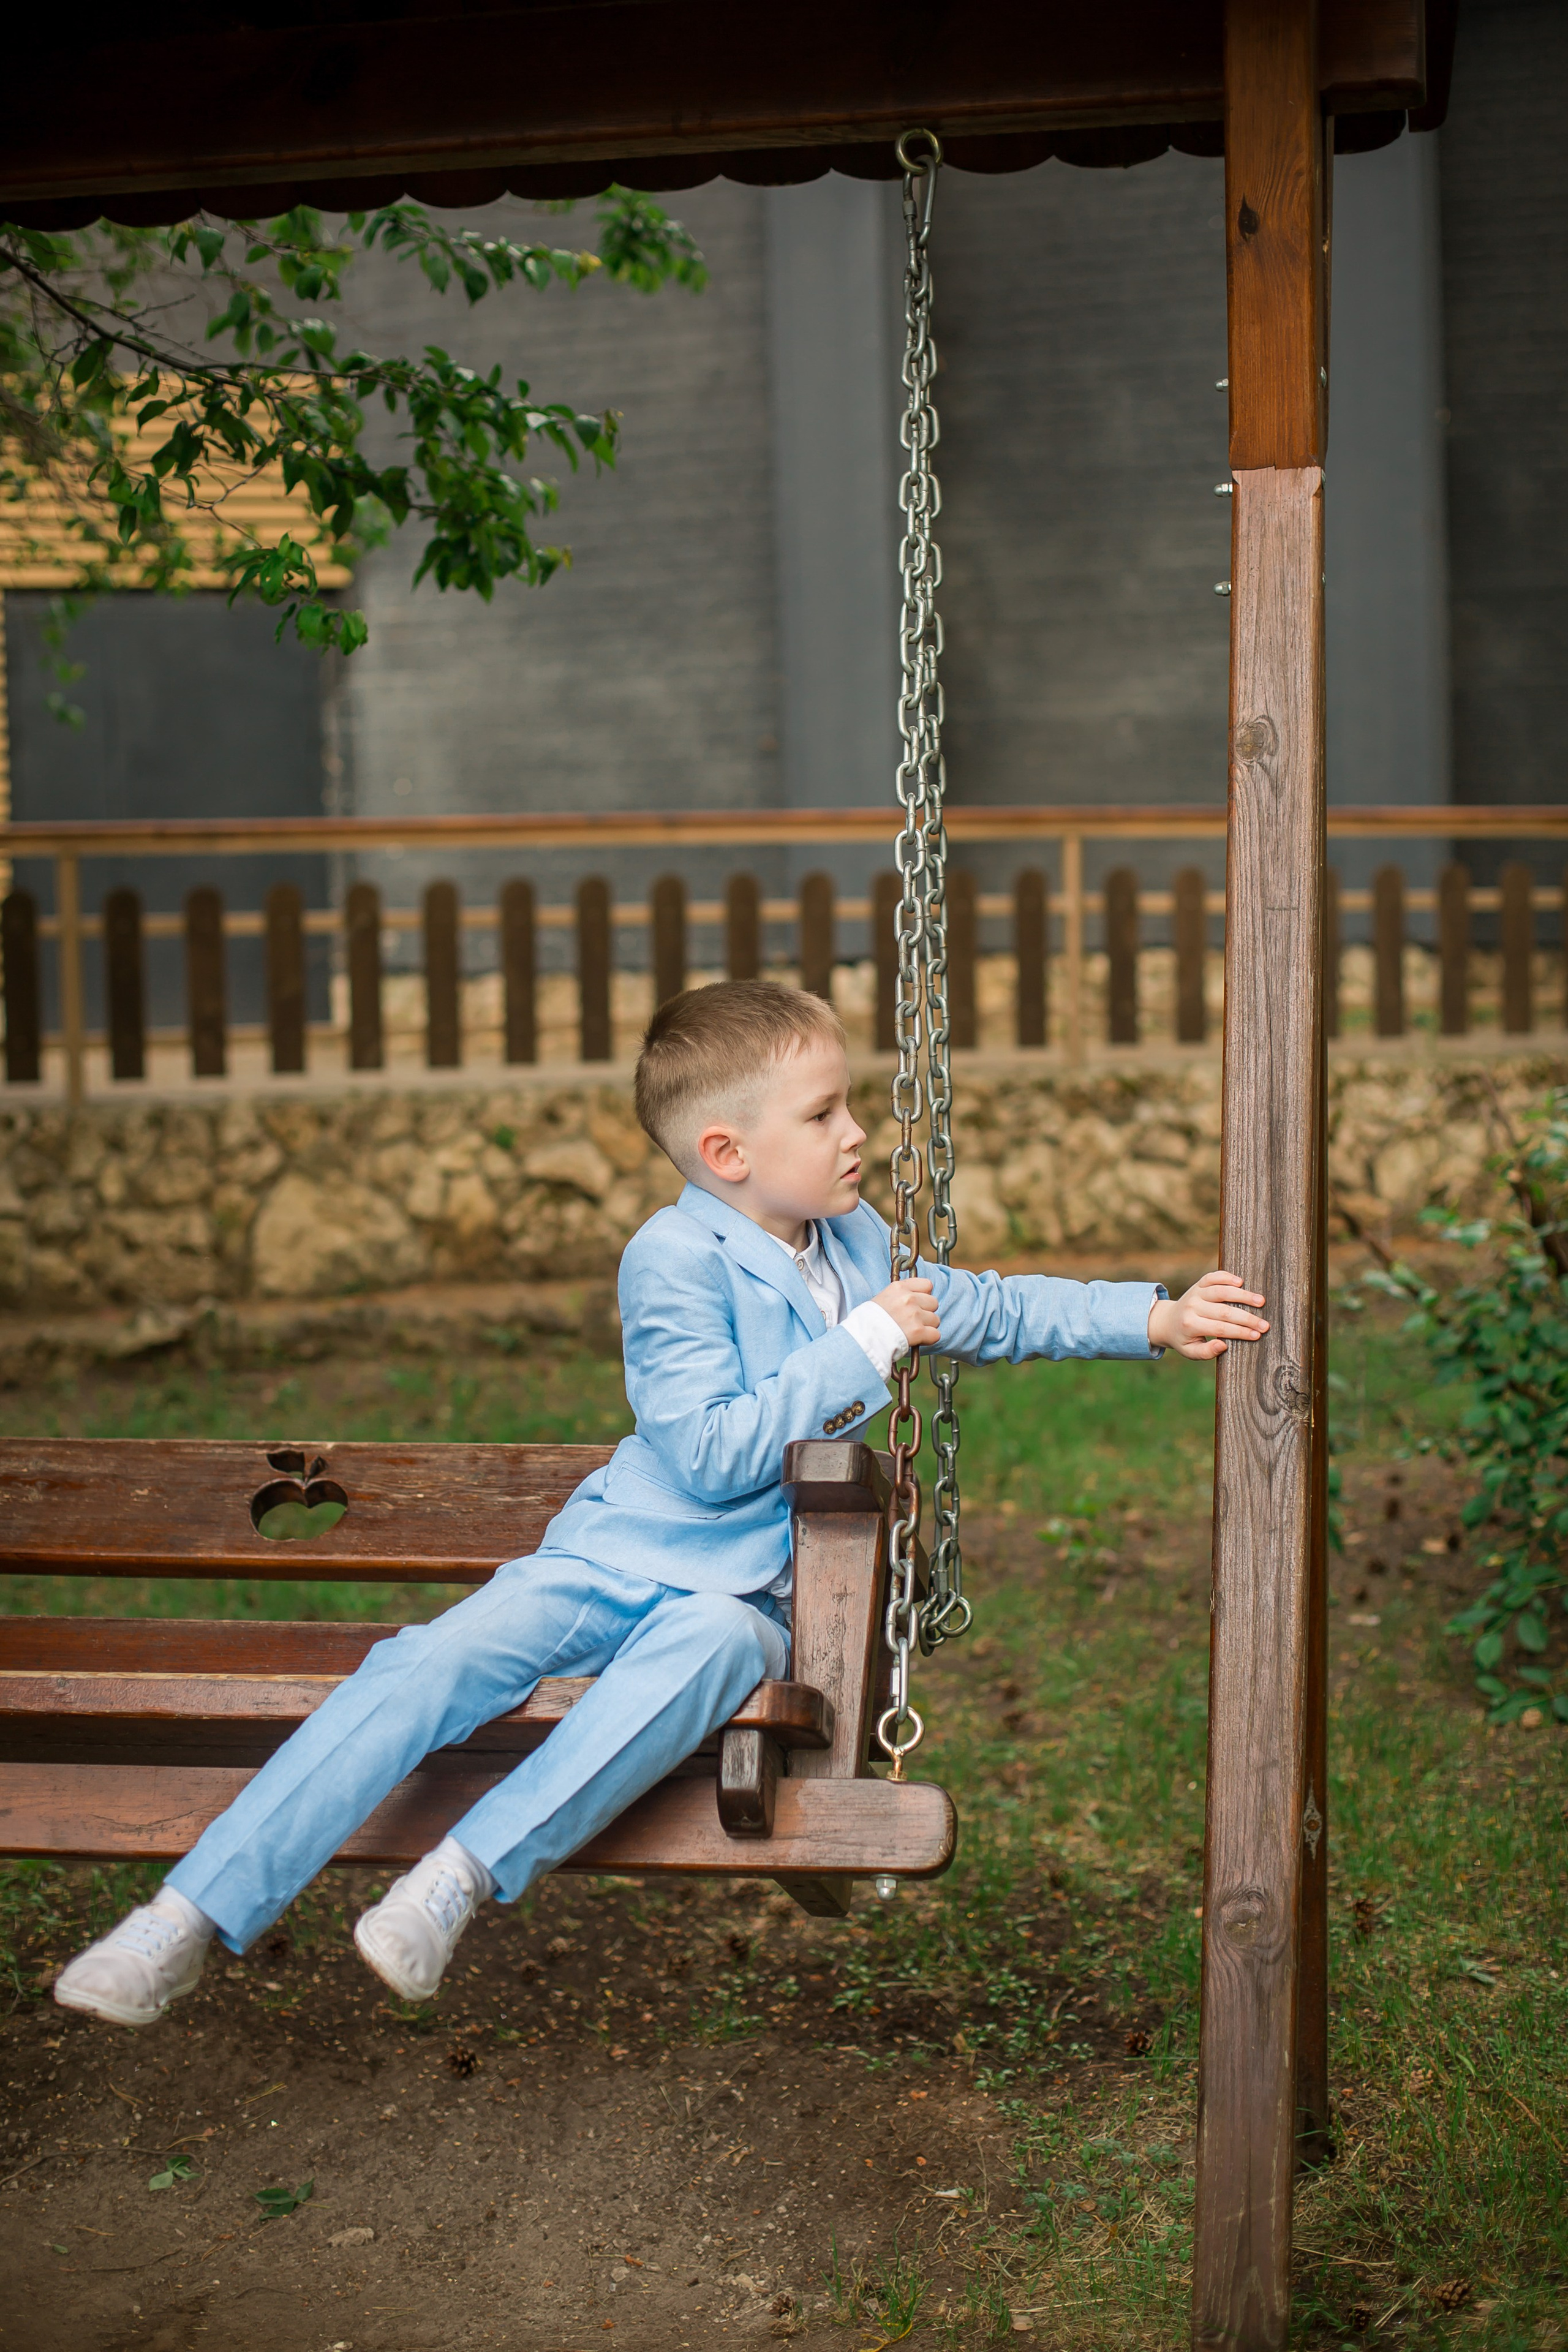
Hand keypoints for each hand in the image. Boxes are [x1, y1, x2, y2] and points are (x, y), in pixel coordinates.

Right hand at [873, 1277, 939, 1350]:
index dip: (924, 1296)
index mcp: (899, 1287)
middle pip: (933, 1302)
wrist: (863, 1338)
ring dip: (927, 1327)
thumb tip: (916, 1297)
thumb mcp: (882, 1298)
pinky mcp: (918, 1331)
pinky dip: (928, 1339)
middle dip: (926, 1312)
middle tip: (913, 1320)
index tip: (918, 1304)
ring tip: (912, 1331)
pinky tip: (917, 1340)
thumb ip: (900, 1295)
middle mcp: (908, 1298)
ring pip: (935, 1319)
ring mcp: (914, 1315)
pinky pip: (935, 1334)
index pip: (927, 1285)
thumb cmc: (868, 1321)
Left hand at [1148, 1270, 1268, 1359]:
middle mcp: (1192, 1307)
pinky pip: (1213, 1277)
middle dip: (1247, 1318)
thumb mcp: (1191, 1352)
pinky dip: (1226, 1277)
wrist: (1167, 1321)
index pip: (1220, 1328)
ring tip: (1261, 1301)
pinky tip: (1241, 1282)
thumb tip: (1223, 1344)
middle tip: (1265, 1324)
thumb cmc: (1184, 1339)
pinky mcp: (1199, 1284)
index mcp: (1191, 1325)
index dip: (1240, 1332)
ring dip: (1243, 1296)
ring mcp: (1196, 1293)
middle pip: (1224, 1311)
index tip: (1257, 1335)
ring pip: (1221, 1291)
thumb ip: (1206, 1352)